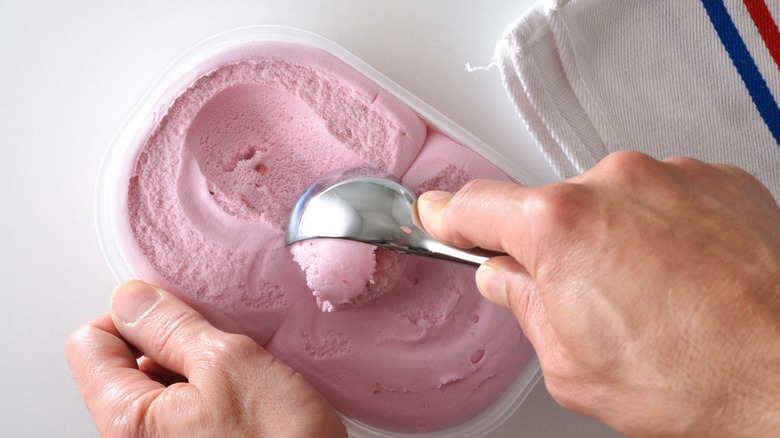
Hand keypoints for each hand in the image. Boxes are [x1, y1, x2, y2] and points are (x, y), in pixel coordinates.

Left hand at [65, 280, 345, 436]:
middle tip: (217, 346)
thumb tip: (131, 299)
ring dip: (195, 365)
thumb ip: (171, 326)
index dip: (133, 317)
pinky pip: (182, 407)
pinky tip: (245, 394)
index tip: (174, 315)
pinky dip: (209, 389)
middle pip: (122, 363)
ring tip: (239, 373)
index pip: (90, 343)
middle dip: (169, 342)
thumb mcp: (228, 363)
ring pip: (157, 384)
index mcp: (127, 421)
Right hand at [415, 151, 779, 436]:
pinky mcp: (717, 180)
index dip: (451, 218)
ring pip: (608, 201)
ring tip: (650, 294)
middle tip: (583, 299)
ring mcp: (670, 175)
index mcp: (559, 226)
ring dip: (611, 237)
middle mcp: (614, 183)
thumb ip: (523, 306)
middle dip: (550, 247)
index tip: (443, 219)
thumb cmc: (695, 380)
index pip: (476, 205)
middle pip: (547, 206)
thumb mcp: (570, 365)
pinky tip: (683, 276)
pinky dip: (662, 228)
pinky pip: (663, 196)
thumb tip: (507, 280)